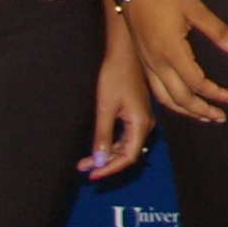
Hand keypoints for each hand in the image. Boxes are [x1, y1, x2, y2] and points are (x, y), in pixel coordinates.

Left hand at [82, 1, 153, 179]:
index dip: (110, 169)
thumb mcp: (105, 107)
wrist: (123, 50)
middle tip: (83, 169)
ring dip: (107, 154)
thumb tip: (99, 162)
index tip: (92, 176)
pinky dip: (111, 143)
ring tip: (85, 160)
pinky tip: (97, 145)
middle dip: (105, 163)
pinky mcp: (135, 111)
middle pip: (128, 153)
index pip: (128, 157)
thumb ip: (103, 136)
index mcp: (141, 123)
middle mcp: (144, 123)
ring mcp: (141, 117)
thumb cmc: (115, 75)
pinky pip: (125, 135)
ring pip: (125, 145)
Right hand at [123, 0, 227, 123]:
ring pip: (164, 98)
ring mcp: (147, 63)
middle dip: (201, 110)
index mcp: (171, 52)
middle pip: (179, 98)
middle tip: (220, 116)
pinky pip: (156, 89)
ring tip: (203, 116)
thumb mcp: (196, 9)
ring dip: (185, 110)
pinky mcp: (142, 60)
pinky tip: (180, 101)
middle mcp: (156, 63)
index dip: (215, 94)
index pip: (196, 84)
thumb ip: (219, 32)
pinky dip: (170, 101)